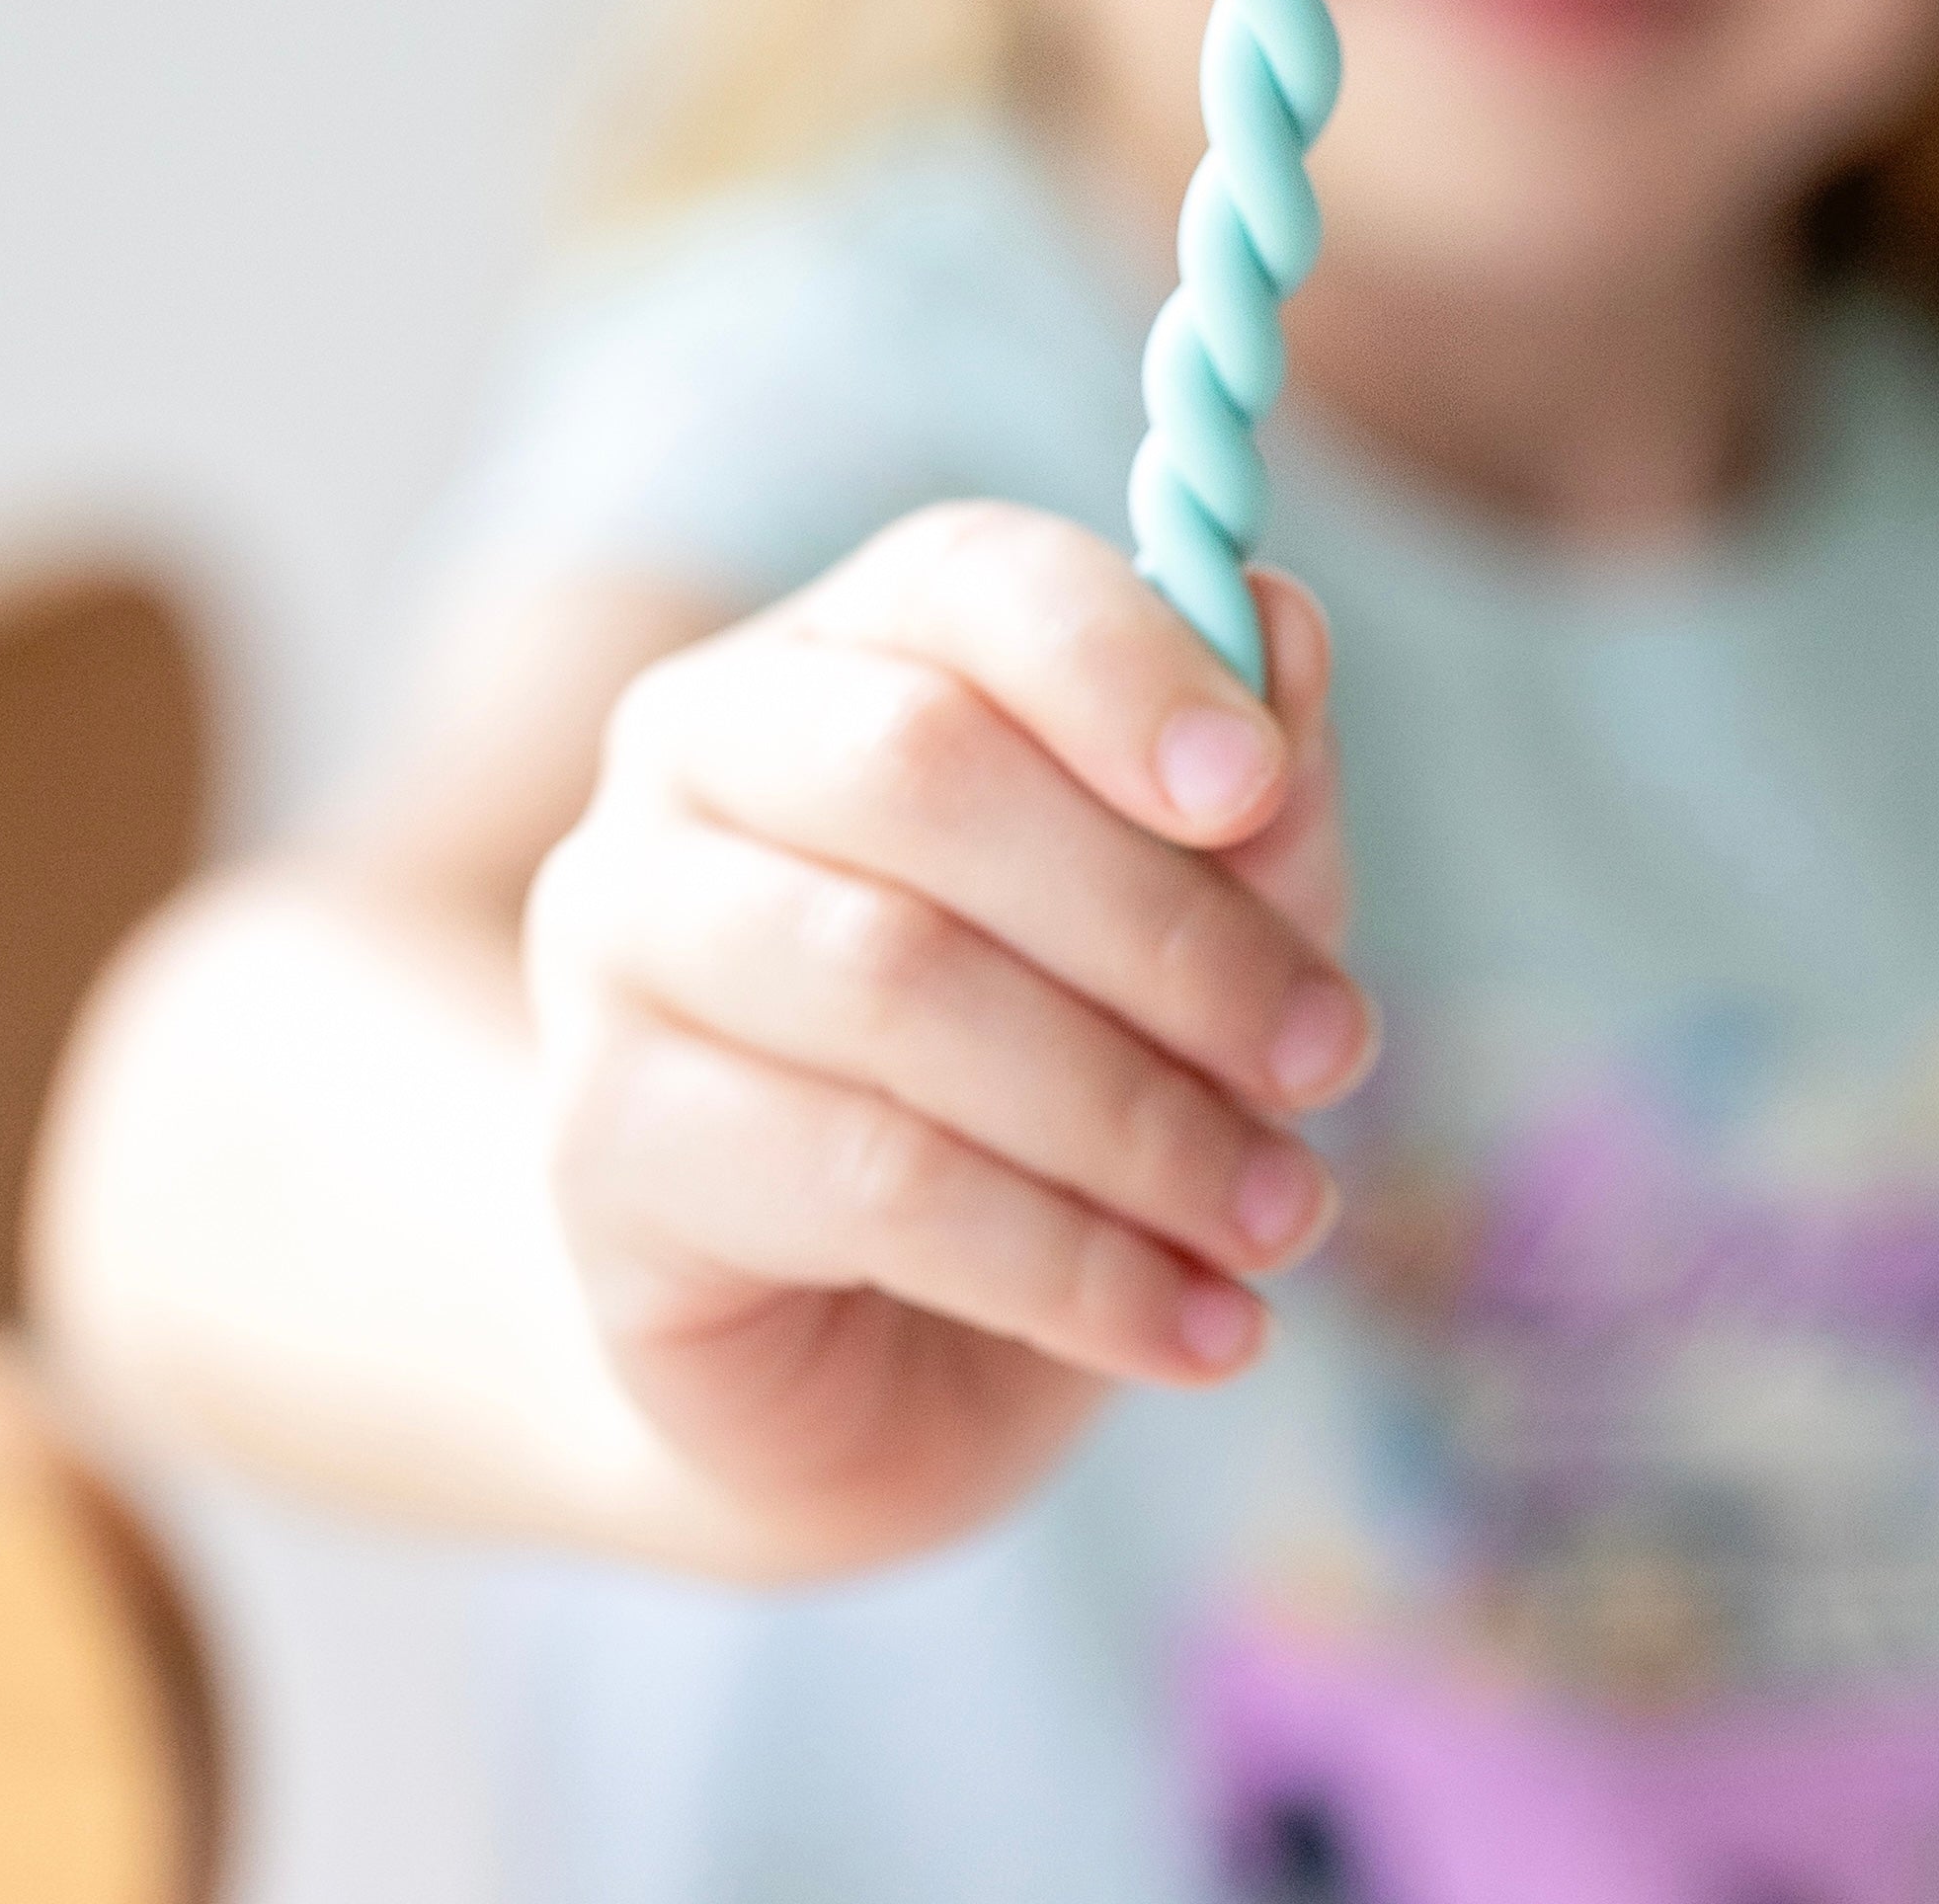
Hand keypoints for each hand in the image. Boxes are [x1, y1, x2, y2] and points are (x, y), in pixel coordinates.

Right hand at [522, 502, 1362, 1575]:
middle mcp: (694, 751)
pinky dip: (1070, 1260)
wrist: (883, 1357)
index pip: (967, 580)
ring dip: (1139, 1116)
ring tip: (1287, 1215)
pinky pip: (867, 1180)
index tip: (1258, 789)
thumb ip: (1251, 780)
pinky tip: (1199, 1327)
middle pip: (923, 771)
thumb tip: (1283, 619)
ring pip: (898, 982)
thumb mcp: (1205, 916)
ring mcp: (616, 940)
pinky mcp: (604, 1142)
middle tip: (1333, 1055)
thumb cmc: (1064, 1064)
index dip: (1123, 666)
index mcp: (848, 641)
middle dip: (1165, 927)